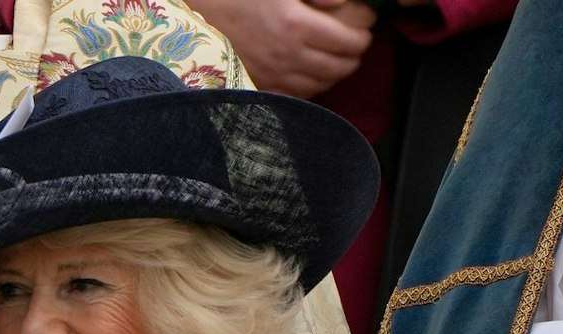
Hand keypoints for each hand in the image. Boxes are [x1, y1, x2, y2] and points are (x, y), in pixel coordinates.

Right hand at [191, 0, 375, 97]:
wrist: (197, 14)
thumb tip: (344, 1)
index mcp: (296, 25)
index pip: (348, 41)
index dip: (363, 34)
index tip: (364, 26)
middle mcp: (287, 56)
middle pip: (338, 67)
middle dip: (353, 56)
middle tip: (355, 45)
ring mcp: (273, 74)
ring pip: (320, 85)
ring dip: (334, 74)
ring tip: (337, 60)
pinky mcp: (259, 85)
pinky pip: (295, 95)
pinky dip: (310, 87)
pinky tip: (311, 75)